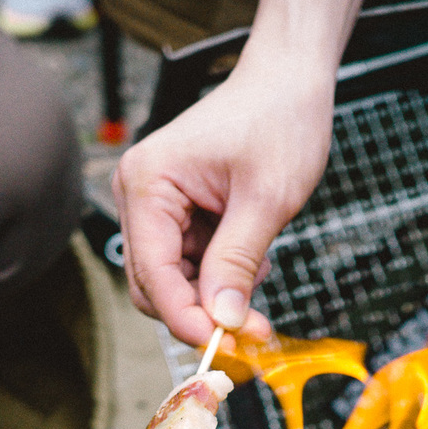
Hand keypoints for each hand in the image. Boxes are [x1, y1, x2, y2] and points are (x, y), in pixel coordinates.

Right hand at [112, 60, 332, 347]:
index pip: (153, 273)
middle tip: (253, 328)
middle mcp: (139, 194)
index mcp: (148, 183)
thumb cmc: (278, 122)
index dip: (185, 316)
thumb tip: (222, 321)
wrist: (288, 82)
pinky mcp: (176, 212)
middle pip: (153, 285)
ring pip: (173, 280)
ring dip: (214, 293)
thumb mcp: (266, 200)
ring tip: (260, 272)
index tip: (224, 345)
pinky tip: (252, 257)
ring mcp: (155, 204)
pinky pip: (190, 263)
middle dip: (200, 311)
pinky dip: (220, 274)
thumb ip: (237, 263)